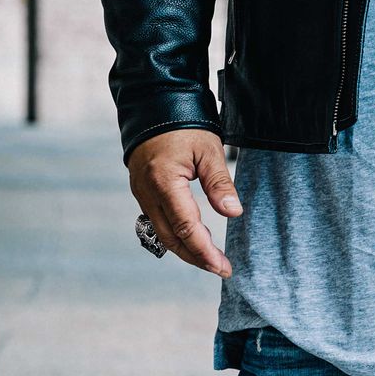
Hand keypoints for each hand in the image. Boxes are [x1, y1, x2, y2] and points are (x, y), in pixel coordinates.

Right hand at [128, 129, 242, 276]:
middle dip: (196, 257)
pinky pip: (157, 222)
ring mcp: (141, 194)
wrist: (153, 107)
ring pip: (162, 233)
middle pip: (172, 238)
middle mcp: (148, 193)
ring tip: (209, 259)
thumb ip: (219, 183)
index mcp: (164, 182)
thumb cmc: (183, 124)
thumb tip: (233, 212)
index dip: (205, 251)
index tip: (223, 266)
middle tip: (220, 268)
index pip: (186, 227)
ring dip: (186, 249)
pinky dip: (175, 235)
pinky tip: (192, 238)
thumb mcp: (209, 150)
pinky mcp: (141, 192)